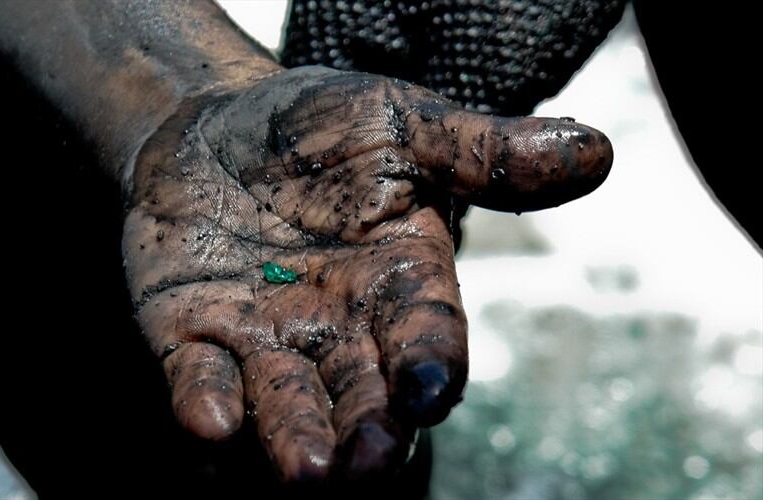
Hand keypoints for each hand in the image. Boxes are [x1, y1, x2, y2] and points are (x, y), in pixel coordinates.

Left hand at [122, 66, 611, 480]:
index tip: (429, 393)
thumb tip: (596, 149)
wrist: (217, 127)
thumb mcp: (405, 127)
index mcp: (399, 282)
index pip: (426, 336)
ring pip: (285, 405)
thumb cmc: (322, 131)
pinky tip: (208, 424)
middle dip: (368, 434)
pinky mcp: (192, 336)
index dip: (430, 366)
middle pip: (362, 396)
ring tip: (304, 472)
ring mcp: (264, 339)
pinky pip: (200, 379)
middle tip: (368, 463)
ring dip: (292, 439)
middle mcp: (338, 327)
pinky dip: (205, 403)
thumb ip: (484, 152)